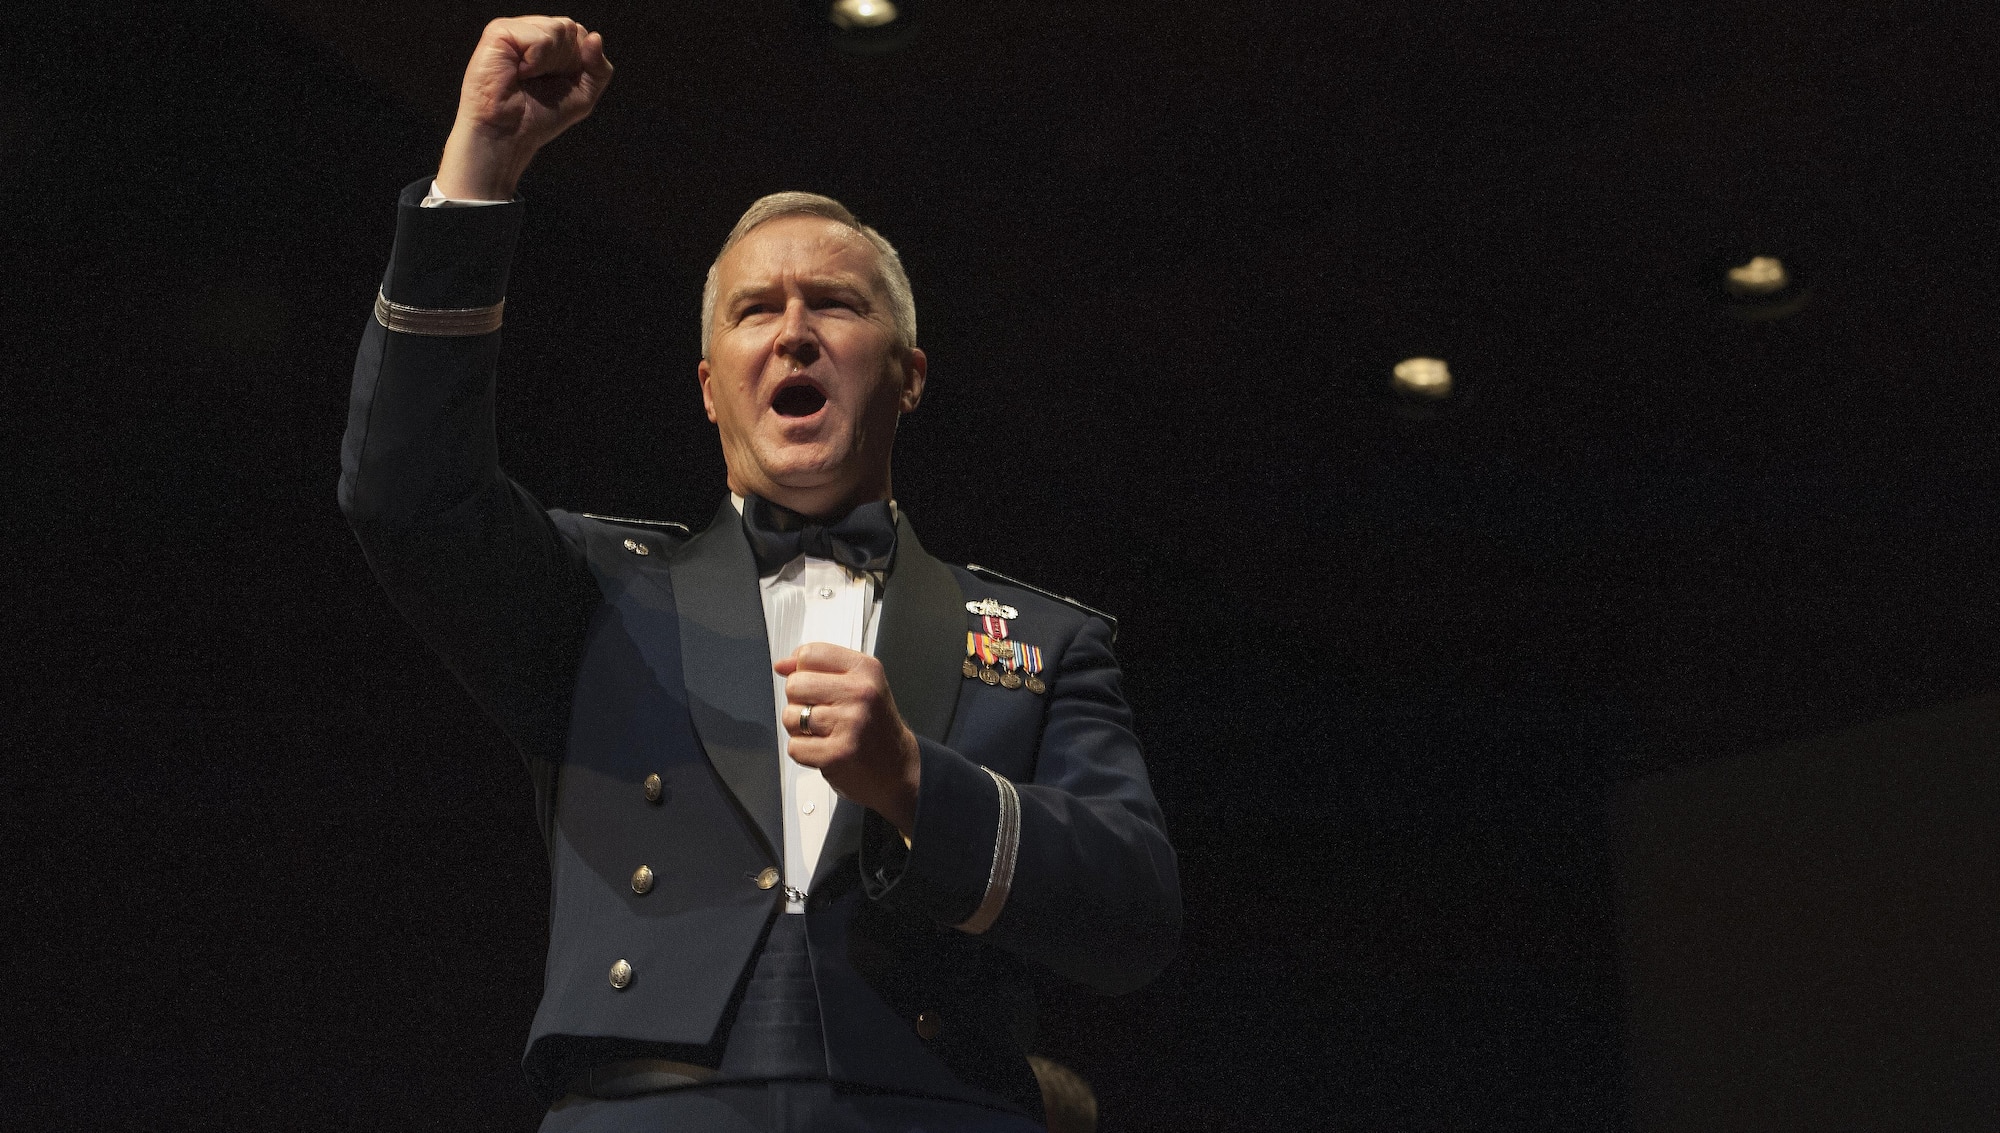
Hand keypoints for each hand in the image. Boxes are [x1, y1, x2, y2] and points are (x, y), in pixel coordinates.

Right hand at [436, 16, 613, 199]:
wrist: (507, 134)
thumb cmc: (537, 118)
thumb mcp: (583, 95)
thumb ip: (599, 68)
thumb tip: (596, 37)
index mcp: (547, 43)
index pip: (579, 33)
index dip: (578, 60)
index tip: (558, 82)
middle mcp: (530, 32)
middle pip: (570, 28)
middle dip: (564, 62)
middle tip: (539, 81)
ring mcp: (514, 30)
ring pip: (558, 29)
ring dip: (550, 62)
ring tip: (527, 77)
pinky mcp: (500, 32)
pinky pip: (539, 36)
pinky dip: (536, 60)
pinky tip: (519, 73)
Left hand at [776, 644, 921, 837]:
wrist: (898, 769)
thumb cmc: (875, 726)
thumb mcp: (859, 684)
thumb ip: (820, 669)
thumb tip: (782, 665)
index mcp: (866, 670)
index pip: (809, 654)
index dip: (802, 670)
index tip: (814, 683)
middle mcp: (860, 693)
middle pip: (794, 685)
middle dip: (800, 701)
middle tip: (823, 713)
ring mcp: (849, 724)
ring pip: (791, 716)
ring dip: (800, 729)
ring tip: (825, 733)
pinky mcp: (836, 754)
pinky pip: (794, 746)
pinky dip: (804, 752)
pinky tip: (825, 749)